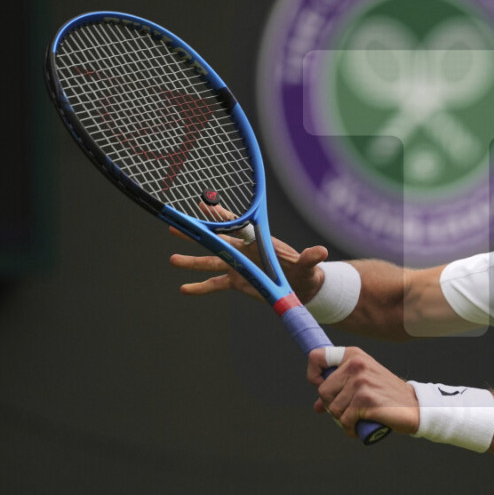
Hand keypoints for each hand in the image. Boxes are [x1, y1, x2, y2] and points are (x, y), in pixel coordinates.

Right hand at [168, 203, 328, 302]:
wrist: (301, 286)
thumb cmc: (305, 271)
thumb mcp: (308, 265)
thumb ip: (310, 258)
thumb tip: (321, 252)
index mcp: (258, 241)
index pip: (237, 225)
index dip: (221, 216)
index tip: (204, 206)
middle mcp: (244, 251)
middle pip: (216, 239)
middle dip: (197, 233)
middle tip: (176, 224)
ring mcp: (238, 265)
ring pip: (210, 261)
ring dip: (191, 260)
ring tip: (172, 259)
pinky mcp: (237, 281)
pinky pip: (214, 284)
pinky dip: (199, 287)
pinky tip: (184, 288)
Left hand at [308, 347, 419, 437]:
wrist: (414, 405)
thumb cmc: (386, 394)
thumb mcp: (363, 383)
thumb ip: (340, 390)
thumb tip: (317, 406)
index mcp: (353, 355)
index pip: (316, 357)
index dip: (313, 375)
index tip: (320, 385)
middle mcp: (356, 364)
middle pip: (323, 391)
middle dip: (332, 406)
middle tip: (348, 410)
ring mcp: (361, 382)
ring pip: (333, 409)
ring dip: (343, 420)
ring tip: (357, 418)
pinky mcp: (365, 400)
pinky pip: (344, 420)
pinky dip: (350, 429)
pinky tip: (359, 427)